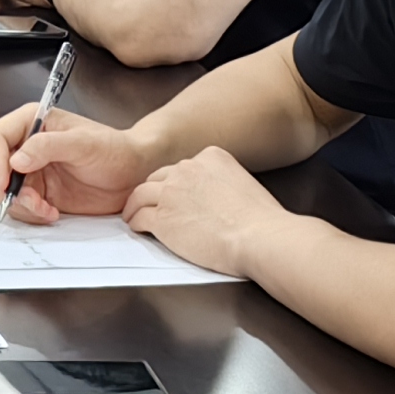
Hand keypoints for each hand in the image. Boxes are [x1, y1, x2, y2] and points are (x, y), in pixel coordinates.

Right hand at [0, 105, 152, 221]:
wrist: (132, 175)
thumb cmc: (114, 150)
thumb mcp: (84, 143)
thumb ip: (48, 146)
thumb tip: (16, 160)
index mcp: (31, 123)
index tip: (5, 180)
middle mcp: (25, 147)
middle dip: (6, 187)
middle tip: (30, 199)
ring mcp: (29, 172)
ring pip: (0, 191)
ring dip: (19, 204)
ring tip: (45, 207)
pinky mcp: (37, 194)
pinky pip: (18, 207)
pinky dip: (30, 214)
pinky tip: (52, 212)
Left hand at [122, 146, 290, 273]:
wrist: (259, 237)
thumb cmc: (260, 220)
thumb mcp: (242, 183)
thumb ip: (221, 182)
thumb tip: (213, 196)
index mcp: (210, 156)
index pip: (183, 167)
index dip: (177, 182)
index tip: (175, 193)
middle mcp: (187, 169)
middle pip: (159, 177)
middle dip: (155, 191)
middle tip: (152, 203)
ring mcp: (171, 192)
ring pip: (141, 194)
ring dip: (135, 205)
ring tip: (133, 213)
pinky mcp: (162, 218)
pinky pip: (139, 217)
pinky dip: (136, 221)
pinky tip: (138, 226)